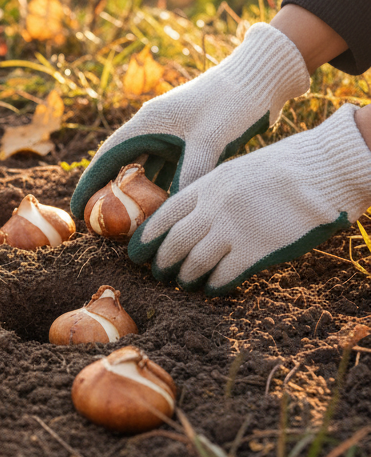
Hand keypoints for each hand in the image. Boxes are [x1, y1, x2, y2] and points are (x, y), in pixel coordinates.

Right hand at [70, 23, 309, 217]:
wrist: (261, 78)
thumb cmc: (233, 102)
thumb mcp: (211, 140)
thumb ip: (191, 174)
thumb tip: (177, 212)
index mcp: (147, 123)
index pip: (107, 158)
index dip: (90, 185)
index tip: (78, 211)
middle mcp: (154, 128)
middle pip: (122, 166)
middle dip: (111, 195)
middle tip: (102, 224)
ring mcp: (172, 134)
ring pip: (146, 170)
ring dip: (139, 195)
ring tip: (132, 225)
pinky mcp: (189, 140)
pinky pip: (168, 169)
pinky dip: (163, 189)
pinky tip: (165, 210)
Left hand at [126, 104, 370, 294]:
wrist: (321, 170)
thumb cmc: (282, 167)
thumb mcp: (236, 170)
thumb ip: (212, 191)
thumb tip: (194, 215)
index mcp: (207, 186)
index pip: (164, 215)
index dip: (147, 237)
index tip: (136, 251)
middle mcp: (213, 208)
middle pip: (175, 242)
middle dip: (162, 261)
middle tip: (158, 273)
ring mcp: (233, 229)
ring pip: (195, 262)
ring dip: (185, 277)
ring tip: (183, 283)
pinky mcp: (256, 248)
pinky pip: (225, 274)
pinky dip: (214, 284)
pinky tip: (212, 288)